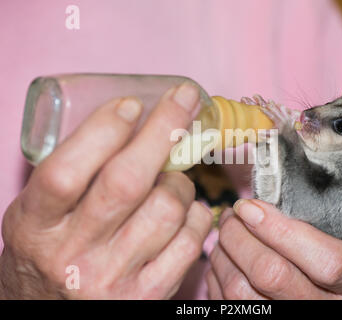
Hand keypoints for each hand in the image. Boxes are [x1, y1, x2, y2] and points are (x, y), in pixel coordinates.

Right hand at [0, 83, 211, 298]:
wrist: (50, 315)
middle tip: (182, 102)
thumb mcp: (37, 214)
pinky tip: (188, 210)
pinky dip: (197, 215)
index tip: (131, 105)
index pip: (65, 173)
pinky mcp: (147, 295)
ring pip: (167, 208)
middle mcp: (73, 254)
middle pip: (126, 182)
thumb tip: (131, 121)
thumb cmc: (48, 252)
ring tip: (174, 178)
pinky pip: (189, 242)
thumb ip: (71, 173)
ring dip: (181, 180)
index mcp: (35, 227)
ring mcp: (113, 278)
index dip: (102, 131)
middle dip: (162, 130)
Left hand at [207, 199, 341, 298]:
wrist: (328, 303)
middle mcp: (324, 311)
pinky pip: (226, 302)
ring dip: (224, 252)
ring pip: (241, 291)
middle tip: (233, 212)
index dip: (282, 229)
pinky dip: (217, 273)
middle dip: (241, 235)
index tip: (251, 205)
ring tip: (227, 229)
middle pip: (271, 274)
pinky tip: (224, 254)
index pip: (325, 261)